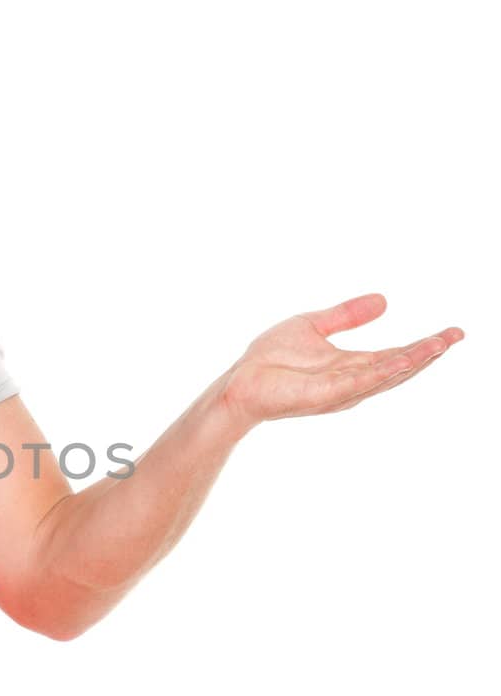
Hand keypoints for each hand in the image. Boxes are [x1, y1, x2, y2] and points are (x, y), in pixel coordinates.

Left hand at [219, 293, 462, 432]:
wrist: (240, 382)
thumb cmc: (270, 360)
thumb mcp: (313, 326)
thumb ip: (347, 315)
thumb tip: (384, 300)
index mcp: (352, 366)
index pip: (397, 355)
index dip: (425, 345)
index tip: (452, 332)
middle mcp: (353, 382)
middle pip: (400, 367)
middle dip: (428, 353)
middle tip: (456, 335)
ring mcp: (341, 390)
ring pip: (386, 375)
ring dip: (414, 361)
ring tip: (440, 344)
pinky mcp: (325, 395)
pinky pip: (360, 382)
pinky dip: (382, 371)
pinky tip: (402, 358)